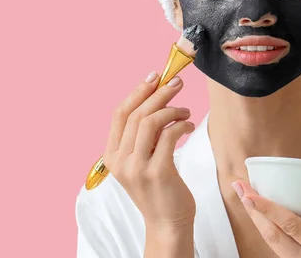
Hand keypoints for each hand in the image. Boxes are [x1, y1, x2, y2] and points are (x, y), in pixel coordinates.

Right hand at [103, 71, 196, 231]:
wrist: (168, 222)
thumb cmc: (159, 188)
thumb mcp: (142, 160)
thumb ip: (142, 135)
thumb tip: (156, 97)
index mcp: (112, 155)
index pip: (119, 114)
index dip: (137, 92)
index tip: (155, 77)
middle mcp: (120, 161)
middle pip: (136, 114)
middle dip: (159, 94)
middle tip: (177, 83)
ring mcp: (137, 167)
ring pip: (151, 122)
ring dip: (172, 110)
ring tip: (185, 112)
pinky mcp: (157, 172)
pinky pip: (169, 136)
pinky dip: (181, 125)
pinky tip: (188, 126)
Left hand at [231, 179, 300, 257]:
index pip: (290, 227)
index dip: (267, 209)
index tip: (250, 194)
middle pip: (271, 234)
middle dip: (253, 210)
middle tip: (240, 187)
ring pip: (270, 242)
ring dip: (256, 219)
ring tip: (246, 197)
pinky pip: (275, 248)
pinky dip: (266, 229)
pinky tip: (260, 216)